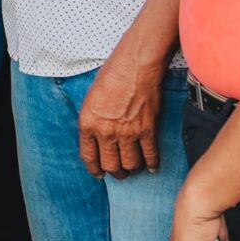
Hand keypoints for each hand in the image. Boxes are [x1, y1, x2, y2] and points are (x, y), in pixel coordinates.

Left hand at [78, 25, 167, 175]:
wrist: (135, 66)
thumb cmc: (112, 75)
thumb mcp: (91, 98)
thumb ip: (93, 119)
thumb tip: (98, 135)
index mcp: (88, 123)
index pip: (88, 156)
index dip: (94, 169)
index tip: (99, 174)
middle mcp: (106, 132)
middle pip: (110, 165)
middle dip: (115, 172)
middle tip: (119, 173)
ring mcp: (127, 133)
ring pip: (129, 164)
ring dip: (132, 169)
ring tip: (133, 169)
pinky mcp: (147, 131)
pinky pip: (150, 155)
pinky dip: (151, 163)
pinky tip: (151, 166)